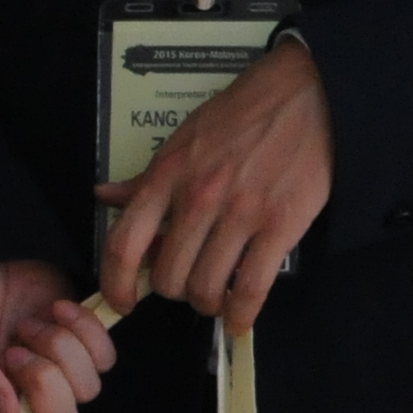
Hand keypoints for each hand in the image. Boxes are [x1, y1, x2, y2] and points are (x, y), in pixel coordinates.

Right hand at [0, 260, 117, 412]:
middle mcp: (25, 403)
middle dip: (46, 385)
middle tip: (15, 350)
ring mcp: (59, 375)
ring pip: (88, 388)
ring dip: (58, 348)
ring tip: (28, 324)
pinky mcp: (83, 345)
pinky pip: (105, 355)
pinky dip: (83, 327)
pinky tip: (55, 308)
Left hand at [95, 36, 333, 330]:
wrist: (306, 92)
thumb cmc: (243, 112)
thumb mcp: (185, 137)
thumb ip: (148, 176)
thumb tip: (105, 197)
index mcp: (168, 174)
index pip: (125, 244)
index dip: (117, 284)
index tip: (124, 300)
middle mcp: (199, 196)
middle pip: (169, 276)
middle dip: (175, 291)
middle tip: (189, 283)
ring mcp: (241, 212)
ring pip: (207, 287)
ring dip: (208, 302)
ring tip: (216, 295)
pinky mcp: (281, 224)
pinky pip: (251, 288)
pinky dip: (241, 315)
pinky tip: (239, 319)